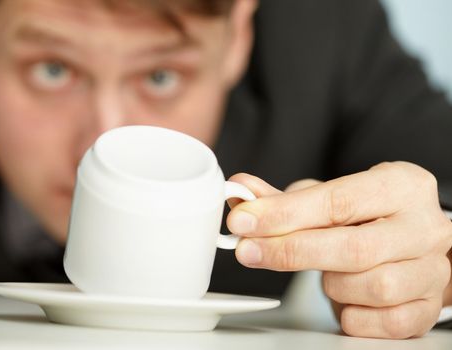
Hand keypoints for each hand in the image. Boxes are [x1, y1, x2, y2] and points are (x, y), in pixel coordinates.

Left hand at [227, 162, 451, 338]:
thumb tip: (241, 190)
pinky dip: (353, 314)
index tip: (243, 222)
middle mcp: (424, 226)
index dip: (284, 214)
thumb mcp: (328, 197)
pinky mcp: (428, 307)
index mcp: (401, 185)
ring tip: (325, 273)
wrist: (409, 243)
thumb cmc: (365, 217)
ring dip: (332, 284)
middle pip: (353, 247)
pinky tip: (345, 299)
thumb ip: (283, 198)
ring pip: (370, 287)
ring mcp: (432, 269)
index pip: (337, 201)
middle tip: (248, 252)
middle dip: (290, 252)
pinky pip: (384, 322)